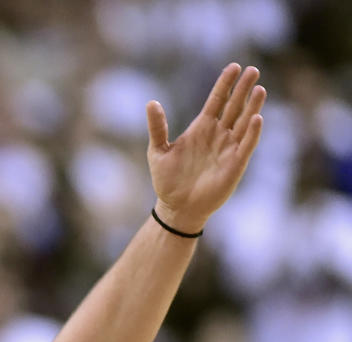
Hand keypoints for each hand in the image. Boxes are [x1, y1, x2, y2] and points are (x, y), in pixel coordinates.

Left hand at [146, 64, 265, 233]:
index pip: (217, 100)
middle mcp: (218, 134)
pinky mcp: (235, 164)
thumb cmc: (167, 179)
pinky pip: (246, 145)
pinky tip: (256, 118)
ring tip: (259, 88)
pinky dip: (251, 132)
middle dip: (243, 89)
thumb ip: (157, 127)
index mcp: (201, 127)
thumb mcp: (157, 151)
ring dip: (252, 106)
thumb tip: (151, 102)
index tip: (234, 66)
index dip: (225, 84)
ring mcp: (228, 148)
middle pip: (234, 106)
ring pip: (243, 122)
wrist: (176, 206)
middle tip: (253, 69)